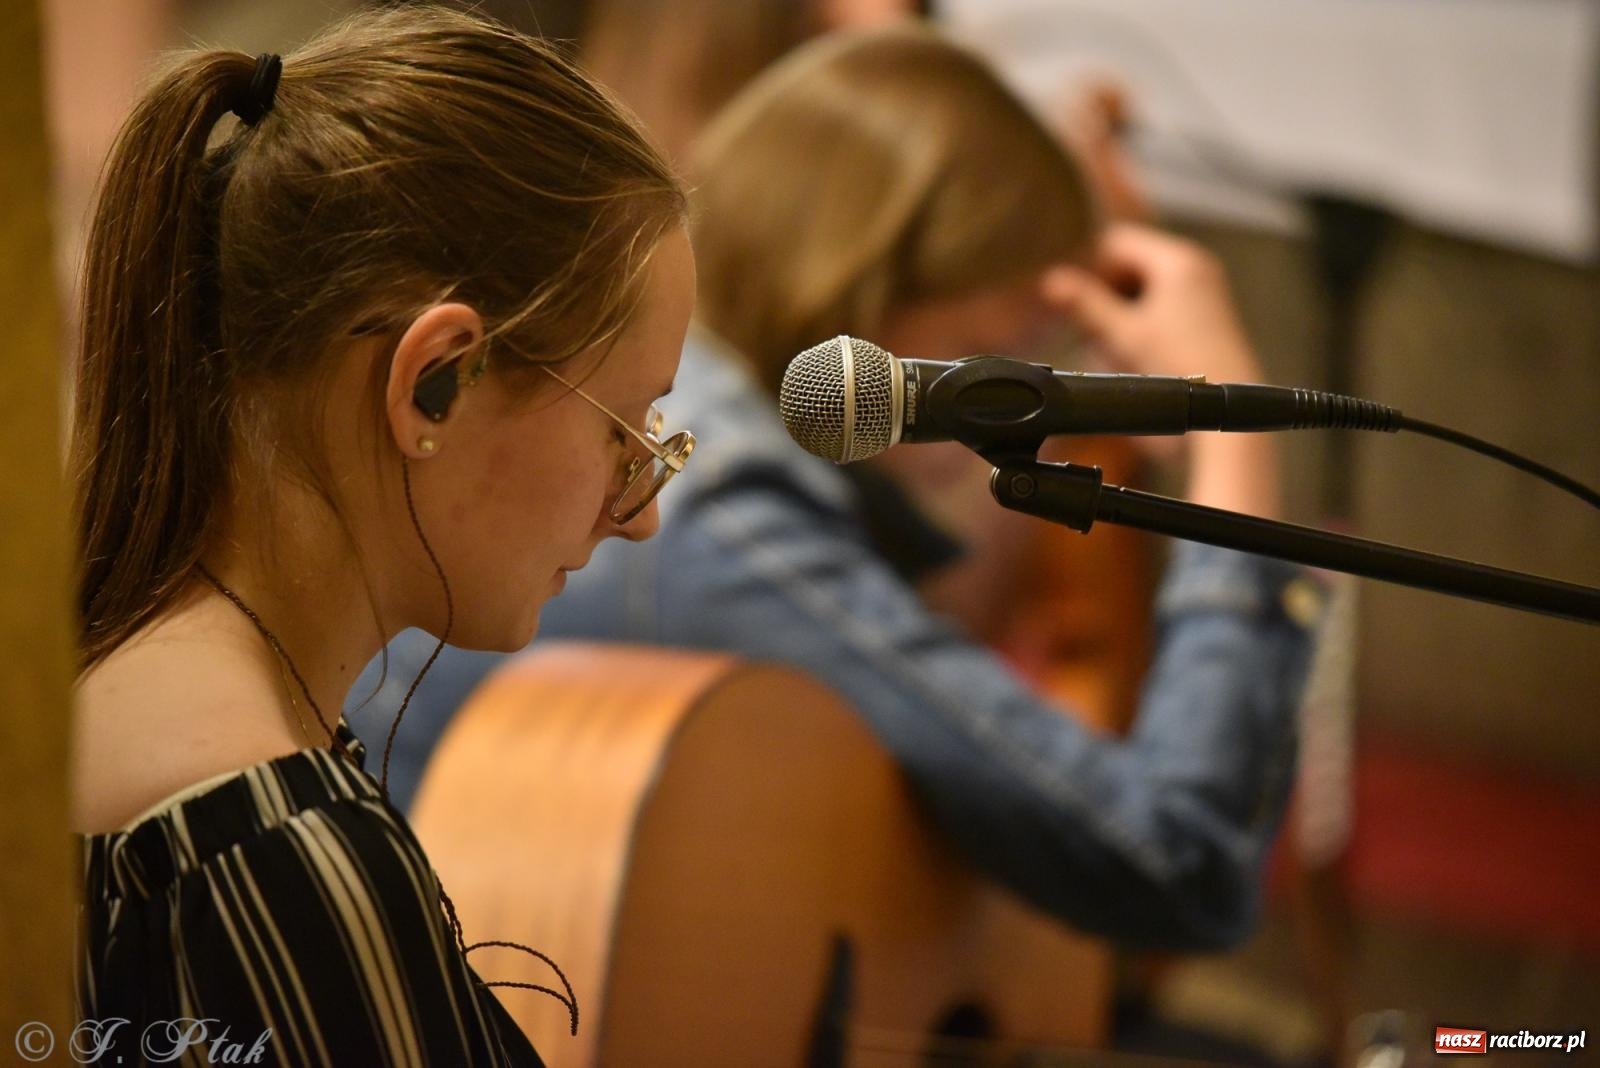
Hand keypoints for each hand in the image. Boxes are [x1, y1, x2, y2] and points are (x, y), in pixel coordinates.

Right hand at [1041, 223, 1260, 383]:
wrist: (1220, 416)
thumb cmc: (1176, 370)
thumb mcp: (1122, 336)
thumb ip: (1084, 305)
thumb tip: (1049, 281)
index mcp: (1177, 260)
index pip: (1117, 241)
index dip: (1088, 265)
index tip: (1071, 298)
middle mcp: (1195, 267)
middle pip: (1130, 264)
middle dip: (1104, 292)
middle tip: (1085, 326)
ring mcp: (1203, 293)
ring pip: (1142, 288)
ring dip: (1118, 311)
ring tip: (1106, 343)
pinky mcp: (1204, 319)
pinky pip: (1159, 306)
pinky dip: (1138, 323)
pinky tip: (1128, 352)